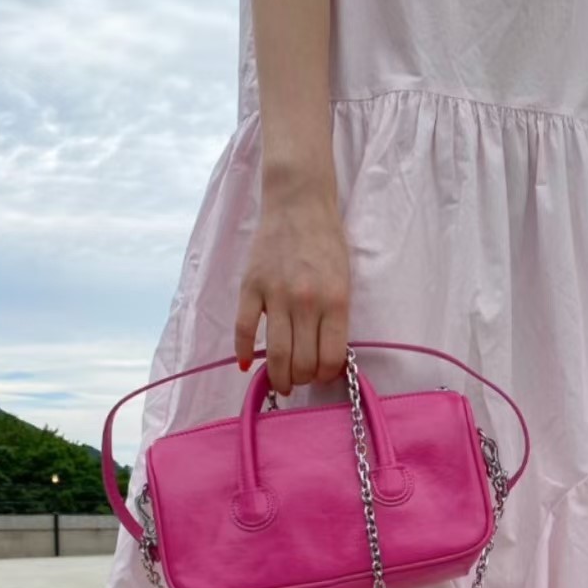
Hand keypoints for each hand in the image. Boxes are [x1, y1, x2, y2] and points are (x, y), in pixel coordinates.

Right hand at [235, 182, 350, 394]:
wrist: (299, 204)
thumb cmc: (326, 244)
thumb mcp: (343, 281)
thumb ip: (336, 318)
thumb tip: (326, 357)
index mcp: (335, 301)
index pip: (331, 358)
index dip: (327, 375)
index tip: (322, 375)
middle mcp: (306, 302)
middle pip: (303, 363)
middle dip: (302, 380)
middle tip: (299, 380)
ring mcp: (276, 294)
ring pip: (276, 354)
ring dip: (278, 377)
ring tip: (280, 384)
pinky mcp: (250, 287)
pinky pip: (244, 330)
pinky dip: (244, 352)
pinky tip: (247, 364)